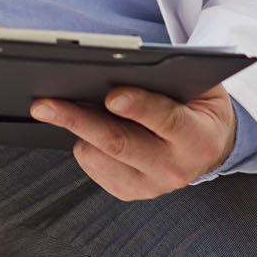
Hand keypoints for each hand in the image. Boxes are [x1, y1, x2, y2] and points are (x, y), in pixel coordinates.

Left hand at [30, 83, 235, 201]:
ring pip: (99, 157)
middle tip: (44, 104)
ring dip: (76, 129)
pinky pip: (94, 168)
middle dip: (78, 120)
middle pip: (119, 144)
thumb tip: (123, 64)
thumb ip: (171, 76)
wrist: (211, 144)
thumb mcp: (200, 84)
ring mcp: (152, 185)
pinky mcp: (131, 192)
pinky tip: (86, 128)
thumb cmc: (198, 103)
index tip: (111, 96)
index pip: (167, 121)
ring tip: (60, 105)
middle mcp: (176, 168)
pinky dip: (84, 143)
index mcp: (199, 138)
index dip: (138, 107)